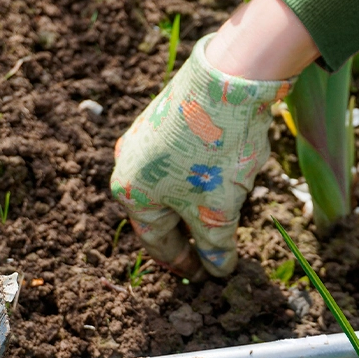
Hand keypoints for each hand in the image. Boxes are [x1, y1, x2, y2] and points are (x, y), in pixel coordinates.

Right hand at [110, 34, 293, 278]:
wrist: (228, 81)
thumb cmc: (214, 154)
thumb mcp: (217, 212)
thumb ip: (216, 247)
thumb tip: (218, 270)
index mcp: (131, 193)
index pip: (157, 241)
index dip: (183, 262)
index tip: (203, 276)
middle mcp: (130, 164)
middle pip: (163, 213)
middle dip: (191, 233)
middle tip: (214, 252)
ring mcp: (147, 137)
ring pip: (175, 185)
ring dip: (200, 204)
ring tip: (226, 214)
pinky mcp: (168, 117)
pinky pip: (184, 160)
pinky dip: (203, 177)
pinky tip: (227, 177)